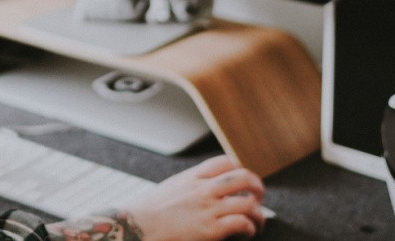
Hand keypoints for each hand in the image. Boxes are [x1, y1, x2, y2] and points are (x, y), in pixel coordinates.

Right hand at [126, 155, 265, 239]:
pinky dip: (249, 228)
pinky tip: (245, 233)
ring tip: (257, 223)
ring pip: (248, 203)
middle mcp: (203, 189)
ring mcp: (208, 209)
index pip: (226, 162)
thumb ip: (189, 185)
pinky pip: (241, 223)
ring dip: (258, 214)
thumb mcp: (171, 188)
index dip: (241, 169)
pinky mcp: (210, 230)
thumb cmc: (149, 213)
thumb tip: (203, 188)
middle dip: (257, 188)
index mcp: (193, 177)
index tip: (244, 182)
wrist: (135, 227)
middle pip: (244, 177)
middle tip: (258, 198)